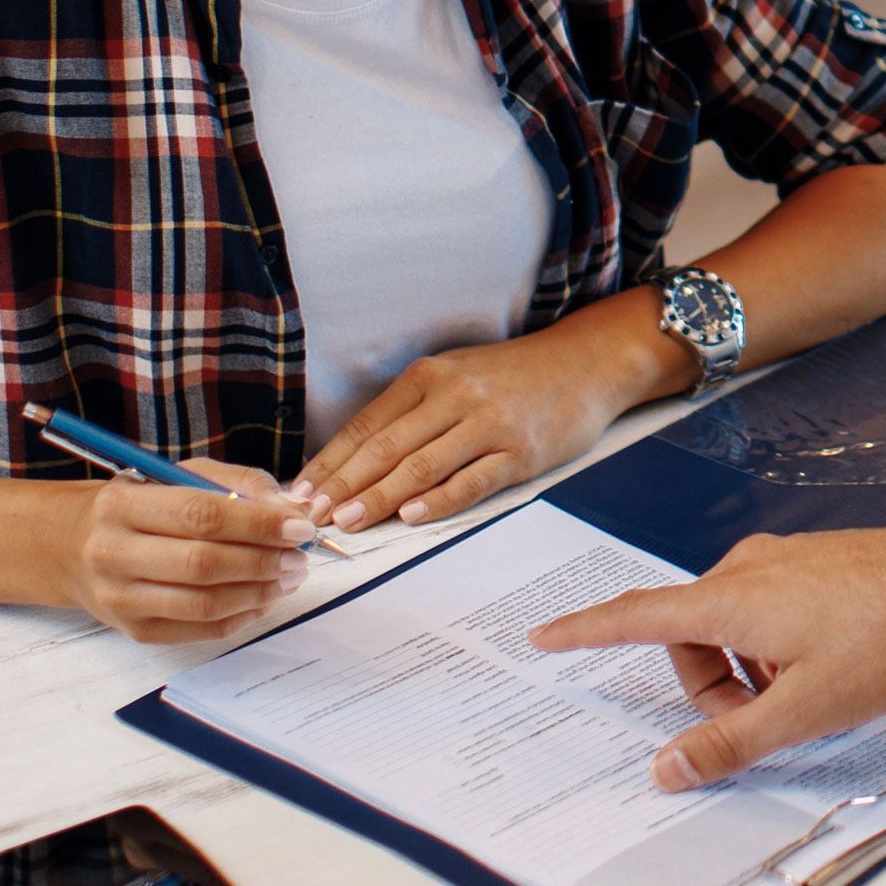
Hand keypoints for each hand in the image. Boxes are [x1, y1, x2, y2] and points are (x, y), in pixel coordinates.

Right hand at [57, 461, 320, 643]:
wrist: (73, 548)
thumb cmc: (141, 505)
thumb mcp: (179, 476)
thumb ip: (239, 485)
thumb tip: (294, 510)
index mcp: (122, 505)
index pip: (200, 515)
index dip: (256, 523)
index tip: (298, 527)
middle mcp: (112, 553)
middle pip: (203, 564)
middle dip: (264, 561)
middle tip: (299, 557)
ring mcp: (120, 598)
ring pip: (204, 603)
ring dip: (259, 592)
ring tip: (288, 576)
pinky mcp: (134, 631)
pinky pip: (200, 630)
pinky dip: (242, 616)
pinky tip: (263, 598)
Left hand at [299, 313, 673, 533]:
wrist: (586, 362)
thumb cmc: (514, 376)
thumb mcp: (457, 375)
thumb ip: (412, 412)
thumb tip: (358, 460)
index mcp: (429, 376)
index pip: (365, 426)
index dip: (329, 463)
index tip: (300, 493)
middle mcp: (454, 396)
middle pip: (385, 447)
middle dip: (342, 487)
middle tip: (309, 517)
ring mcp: (489, 423)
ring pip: (421, 465)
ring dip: (379, 497)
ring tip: (347, 523)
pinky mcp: (521, 451)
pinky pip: (472, 479)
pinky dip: (439, 499)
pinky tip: (412, 515)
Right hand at [527, 522, 885, 789]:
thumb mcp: (803, 710)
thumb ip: (729, 743)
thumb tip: (666, 769)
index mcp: (727, 601)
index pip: (634, 617)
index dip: (584, 632)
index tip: (544, 635)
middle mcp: (745, 569)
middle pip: (689, 637)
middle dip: (710, 688)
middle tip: (760, 723)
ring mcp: (781, 561)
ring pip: (732, 626)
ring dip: (748, 670)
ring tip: (805, 694)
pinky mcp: (812, 563)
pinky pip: (767, 609)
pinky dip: (775, 647)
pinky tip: (826, 666)